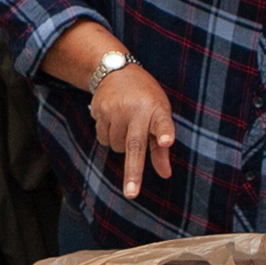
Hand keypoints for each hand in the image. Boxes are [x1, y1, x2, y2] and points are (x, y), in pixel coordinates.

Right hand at [92, 64, 174, 197]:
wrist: (117, 70)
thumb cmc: (146, 98)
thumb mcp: (159, 115)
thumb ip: (160, 146)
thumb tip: (165, 175)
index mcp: (156, 109)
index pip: (162, 123)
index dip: (163, 133)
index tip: (166, 142)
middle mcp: (136, 110)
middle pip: (134, 147)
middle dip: (133, 172)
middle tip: (131, 194)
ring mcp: (115, 110)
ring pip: (116, 146)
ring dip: (121, 144)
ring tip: (126, 125)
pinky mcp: (99, 110)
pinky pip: (103, 138)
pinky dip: (109, 136)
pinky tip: (113, 121)